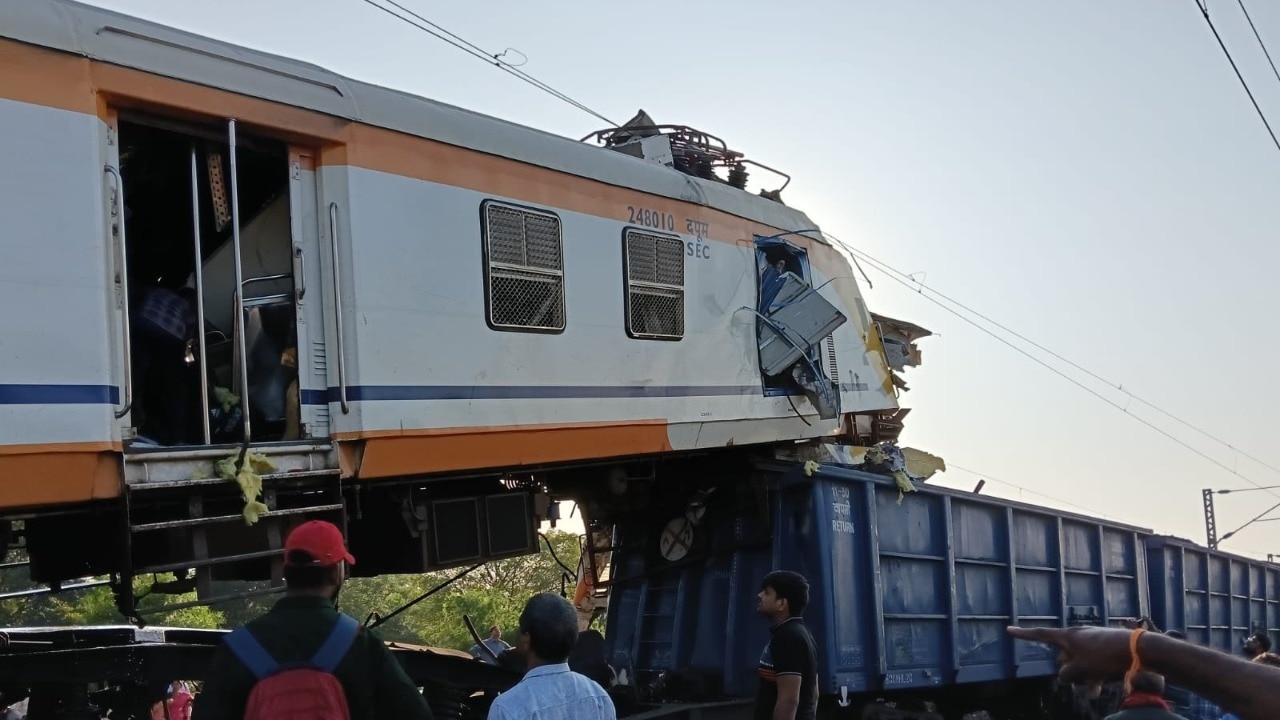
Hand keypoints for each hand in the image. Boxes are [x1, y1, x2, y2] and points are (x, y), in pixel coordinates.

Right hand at [1006, 625, 1133, 689]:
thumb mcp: (1080, 667)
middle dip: (1068, 670)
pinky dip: (1094, 676)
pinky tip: (1101, 688)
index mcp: (1067, 636)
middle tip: (1080, 679)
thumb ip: (1067, 673)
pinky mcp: (1105, 650)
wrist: (1137, 649)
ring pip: (1079, 663)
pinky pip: (1093, 664)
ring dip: (1084, 678)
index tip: (1008, 630)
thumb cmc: (1103, 655)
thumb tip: (1064, 676)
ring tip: (1095, 691)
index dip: (1023, 635)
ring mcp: (1092, 643)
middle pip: (1063, 656)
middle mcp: (1078, 637)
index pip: (1040, 635)